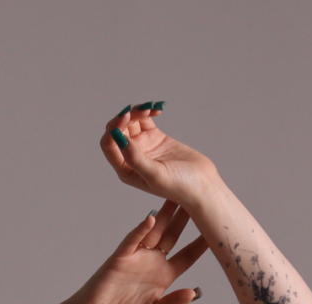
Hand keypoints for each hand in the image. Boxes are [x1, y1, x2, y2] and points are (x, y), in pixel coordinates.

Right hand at [65, 199, 210, 303]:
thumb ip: (172, 303)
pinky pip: (132, 240)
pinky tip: (151, 218)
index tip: (217, 231)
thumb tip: (193, 293)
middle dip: (186, 218)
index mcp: (163, 276)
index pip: (187, 256)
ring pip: (155, 231)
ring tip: (177, 196)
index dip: (201, 244)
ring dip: (166, 214)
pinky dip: (141, 230)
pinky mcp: (120, 257)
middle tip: (199, 199)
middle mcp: (152, 262)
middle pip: (174, 235)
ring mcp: (136, 257)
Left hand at [99, 102, 220, 204]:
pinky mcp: (155, 138)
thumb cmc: (180, 186)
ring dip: (137, 112)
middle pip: (118, 130)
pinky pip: (145, 120)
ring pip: (131, 122)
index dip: (114, 128)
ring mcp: (143, 147)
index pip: (109, 145)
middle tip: (142, 110)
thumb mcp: (155, 175)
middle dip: (126, 117)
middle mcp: (130, 158)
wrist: (202, 185)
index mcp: (125, 170)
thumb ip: (135, 158)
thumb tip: (118, 138)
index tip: (126, 117)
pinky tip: (157, 109)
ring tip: (151, 108)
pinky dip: (148, 111)